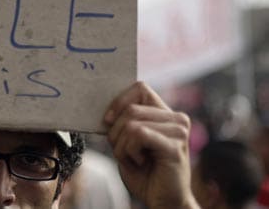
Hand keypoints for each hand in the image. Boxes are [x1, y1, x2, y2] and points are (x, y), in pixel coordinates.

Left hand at [104, 81, 199, 208]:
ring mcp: (178, 131)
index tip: (108, 120)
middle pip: (131, 108)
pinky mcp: (175, 146)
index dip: (119, 101)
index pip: (140, 87)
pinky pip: (138, 135)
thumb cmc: (144, 173)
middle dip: (116, 132)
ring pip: (131, 123)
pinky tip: (140, 161)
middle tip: (124, 151)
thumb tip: (106, 111)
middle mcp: (176, 118)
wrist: (162, 201)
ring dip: (122, 145)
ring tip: (134, 158)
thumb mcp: (126, 142)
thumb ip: (122, 123)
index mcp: (165, 114)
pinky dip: (129, 151)